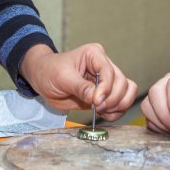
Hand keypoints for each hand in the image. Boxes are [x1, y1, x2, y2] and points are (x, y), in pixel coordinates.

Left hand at [19, 44, 137, 118]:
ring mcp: (106, 80)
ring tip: (101, 111)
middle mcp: (104, 65)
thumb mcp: (62, 78)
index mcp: (95, 55)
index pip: (109, 72)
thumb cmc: (49, 71)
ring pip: (127, 92)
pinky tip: (103, 114)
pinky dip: (116, 111)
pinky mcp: (105, 94)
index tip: (96, 102)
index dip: (106, 89)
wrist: (42, 79)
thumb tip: (97, 99)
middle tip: (96, 108)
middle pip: (123, 83)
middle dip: (112, 99)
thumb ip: (81, 88)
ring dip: (118, 105)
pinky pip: (121, 102)